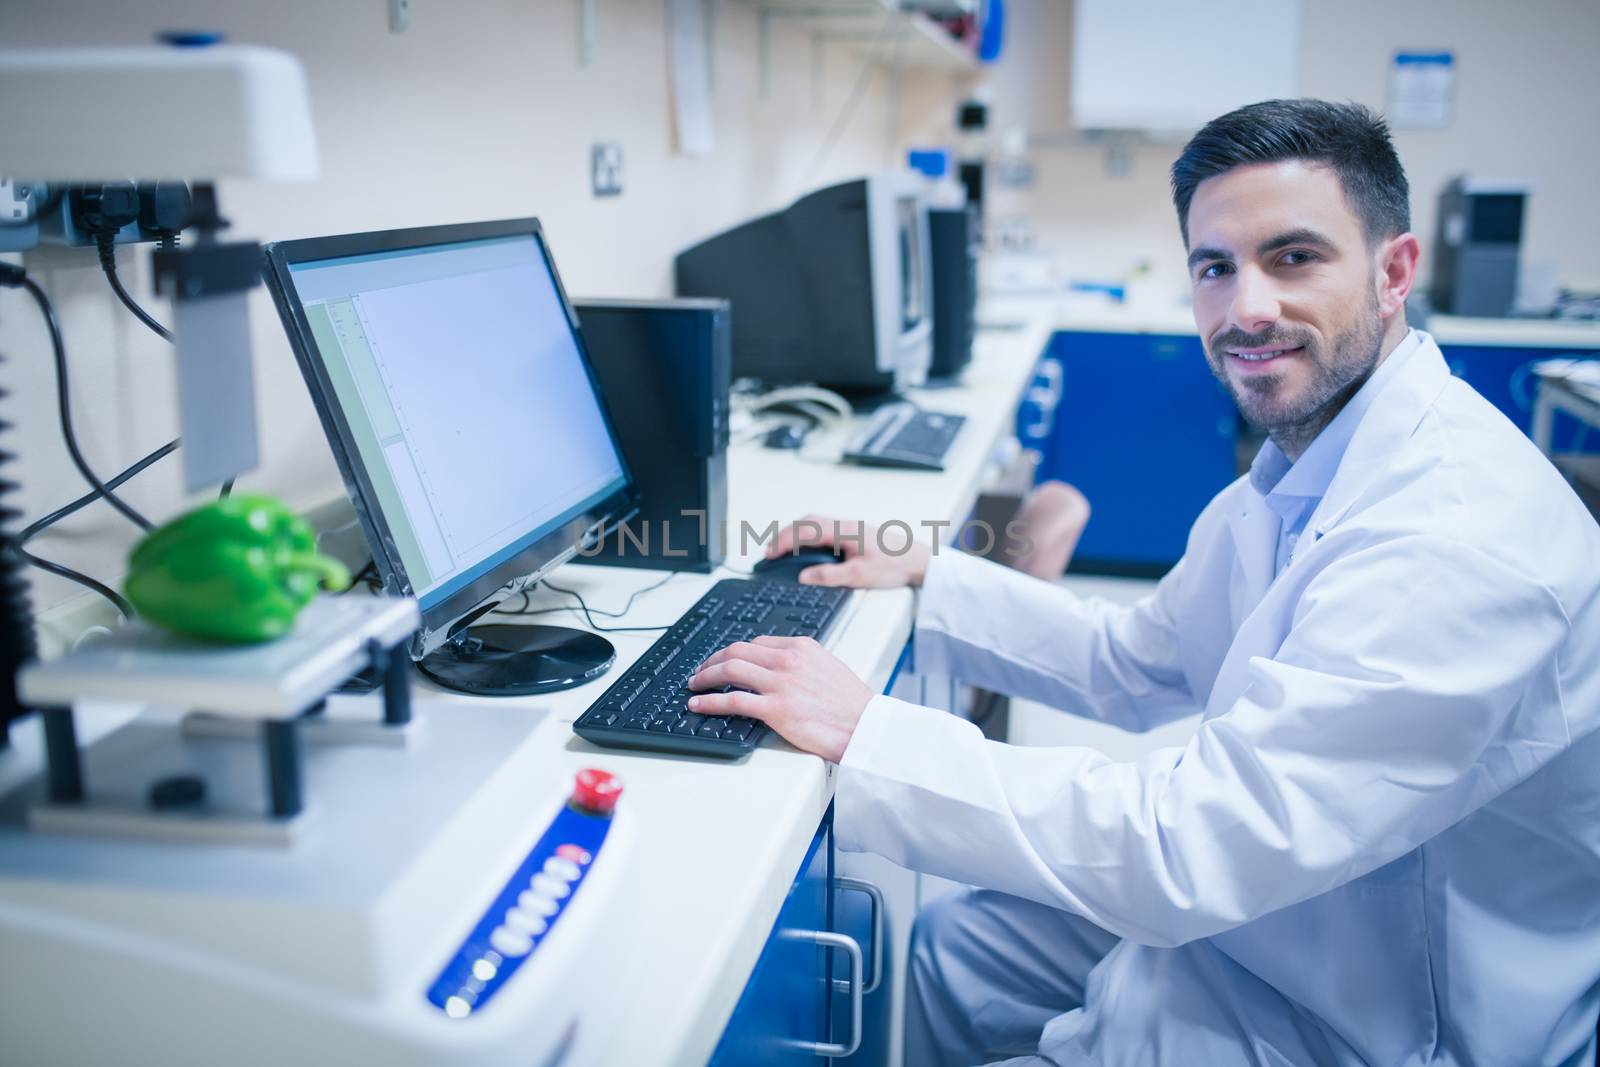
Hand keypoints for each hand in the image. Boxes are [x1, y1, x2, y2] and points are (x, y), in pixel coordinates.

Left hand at [687, 636, 871, 762]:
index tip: (724, 660)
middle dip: (713, 660)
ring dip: (705, 677)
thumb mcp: (829, 668)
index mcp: (802, 647)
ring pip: (729, 670)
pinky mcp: (775, 709)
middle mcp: (788, 660)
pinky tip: (698, 705)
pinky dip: (709, 702)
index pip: (756, 642)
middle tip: (701, 670)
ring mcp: (780, 683)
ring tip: (695, 685)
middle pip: (736, 651)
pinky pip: (732, 701)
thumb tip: (782, 669)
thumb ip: (804, 663)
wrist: (866, 727)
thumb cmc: (853, 705)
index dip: (734, 652)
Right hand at [766, 514, 931, 588]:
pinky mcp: (854, 533)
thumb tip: (804, 577)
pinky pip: (823, 528)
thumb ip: (829, 576)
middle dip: (783, 535)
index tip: (769, 555)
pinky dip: (807, 536)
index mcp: (842, 532)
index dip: (782, 542)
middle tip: (769, 552)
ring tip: (782, 549)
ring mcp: (849, 528)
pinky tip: (806, 548)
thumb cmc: (895, 565)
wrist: (919, 560)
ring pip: (814, 523)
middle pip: (805, 522)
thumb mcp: (859, 575)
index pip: (804, 531)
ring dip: (795, 534)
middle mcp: (844, 525)